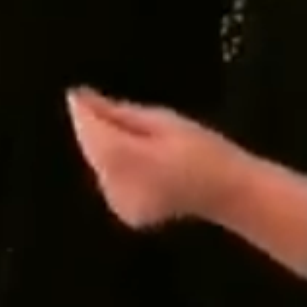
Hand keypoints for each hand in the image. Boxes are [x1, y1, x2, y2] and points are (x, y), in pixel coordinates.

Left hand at [67, 87, 242, 227]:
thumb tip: (83, 99)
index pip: (91, 131)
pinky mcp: (125, 213)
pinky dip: (114, 168)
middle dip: (91, 126)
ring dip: (102, 146)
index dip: (82, 110)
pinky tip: (136, 161)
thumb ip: (120, 112)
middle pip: (91, 148)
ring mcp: (120, 204)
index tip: (77, 92)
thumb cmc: (202, 149)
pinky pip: (109, 181)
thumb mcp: (162, 120)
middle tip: (94, 103)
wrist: (230, 192)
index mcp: (127, 160)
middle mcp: (116, 186)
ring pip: (98, 164)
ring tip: (126, 134)